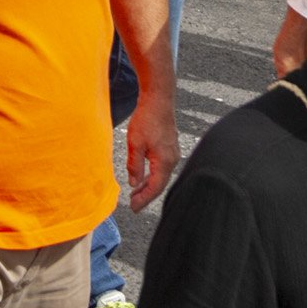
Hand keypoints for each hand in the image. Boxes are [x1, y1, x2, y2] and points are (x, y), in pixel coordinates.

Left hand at [125, 90, 180, 210]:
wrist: (159, 100)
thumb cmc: (147, 119)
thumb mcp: (135, 143)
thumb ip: (134, 165)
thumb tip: (134, 183)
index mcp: (164, 161)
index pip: (155, 187)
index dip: (144, 199)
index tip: (134, 208)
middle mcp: (172, 159)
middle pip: (159, 184)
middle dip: (146, 195)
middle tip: (133, 204)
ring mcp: (173, 154)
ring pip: (161, 176)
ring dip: (149, 185)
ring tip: (135, 192)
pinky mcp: (169, 148)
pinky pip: (161, 167)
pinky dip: (152, 175)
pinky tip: (143, 176)